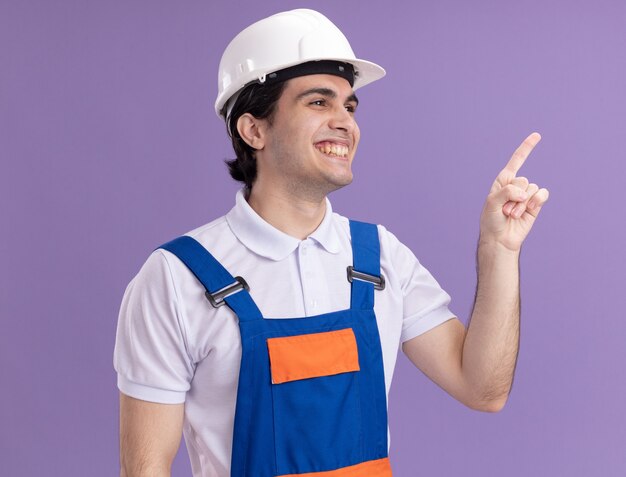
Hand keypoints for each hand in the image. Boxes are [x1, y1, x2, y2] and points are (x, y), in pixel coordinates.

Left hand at [479, 132, 549, 251]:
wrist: (500, 239)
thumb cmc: (491, 220)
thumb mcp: (492, 202)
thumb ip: (507, 191)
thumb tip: (524, 192)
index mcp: (503, 181)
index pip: (517, 160)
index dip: (526, 148)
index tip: (537, 135)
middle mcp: (516, 185)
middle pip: (523, 180)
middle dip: (513, 197)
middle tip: (504, 210)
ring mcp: (527, 195)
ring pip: (532, 189)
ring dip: (521, 204)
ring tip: (511, 214)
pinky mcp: (536, 204)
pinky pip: (543, 194)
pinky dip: (537, 201)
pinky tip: (529, 210)